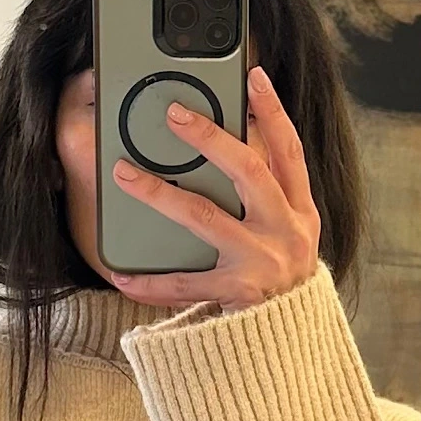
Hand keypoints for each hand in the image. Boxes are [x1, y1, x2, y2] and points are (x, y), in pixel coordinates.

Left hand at [106, 64, 321, 311]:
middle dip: (209, 138)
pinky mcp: (236, 296)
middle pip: (247, 172)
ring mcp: (260, 263)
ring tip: (125, 174)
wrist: (292, 344)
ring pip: (205, 217)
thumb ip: (268, 194)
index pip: (289, 151)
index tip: (254, 76)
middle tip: (173, 114)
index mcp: (300, 212)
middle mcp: (285, 232)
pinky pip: (183, 283)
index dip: (274, 112)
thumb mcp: (289, 232)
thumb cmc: (281, 279)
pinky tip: (120, 273)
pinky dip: (149, 281)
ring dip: (160, 193)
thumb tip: (233, 141)